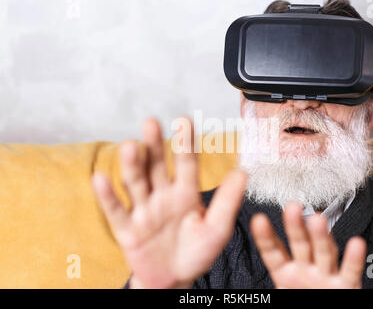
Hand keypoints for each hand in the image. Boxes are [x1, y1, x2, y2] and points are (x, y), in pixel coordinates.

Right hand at [92, 118, 246, 287]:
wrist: (175, 279)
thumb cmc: (197, 252)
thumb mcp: (217, 228)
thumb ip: (227, 201)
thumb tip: (243, 172)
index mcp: (185, 193)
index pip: (186, 164)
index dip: (185, 144)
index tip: (183, 121)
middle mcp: (162, 196)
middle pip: (156, 167)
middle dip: (153, 146)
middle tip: (151, 123)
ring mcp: (143, 210)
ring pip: (136, 184)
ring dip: (132, 166)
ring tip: (130, 147)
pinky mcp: (127, 229)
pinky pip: (116, 211)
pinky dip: (107, 196)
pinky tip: (101, 178)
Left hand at [250, 202, 366, 288]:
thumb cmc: (302, 296)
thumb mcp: (282, 286)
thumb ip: (271, 266)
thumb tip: (251, 255)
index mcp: (285, 273)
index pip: (273, 252)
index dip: (266, 237)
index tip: (258, 220)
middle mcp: (306, 270)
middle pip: (300, 244)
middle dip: (295, 226)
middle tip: (291, 207)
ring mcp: (326, 276)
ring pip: (323, 253)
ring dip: (321, 236)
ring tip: (317, 219)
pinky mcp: (346, 286)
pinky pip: (350, 271)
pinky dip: (353, 259)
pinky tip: (356, 244)